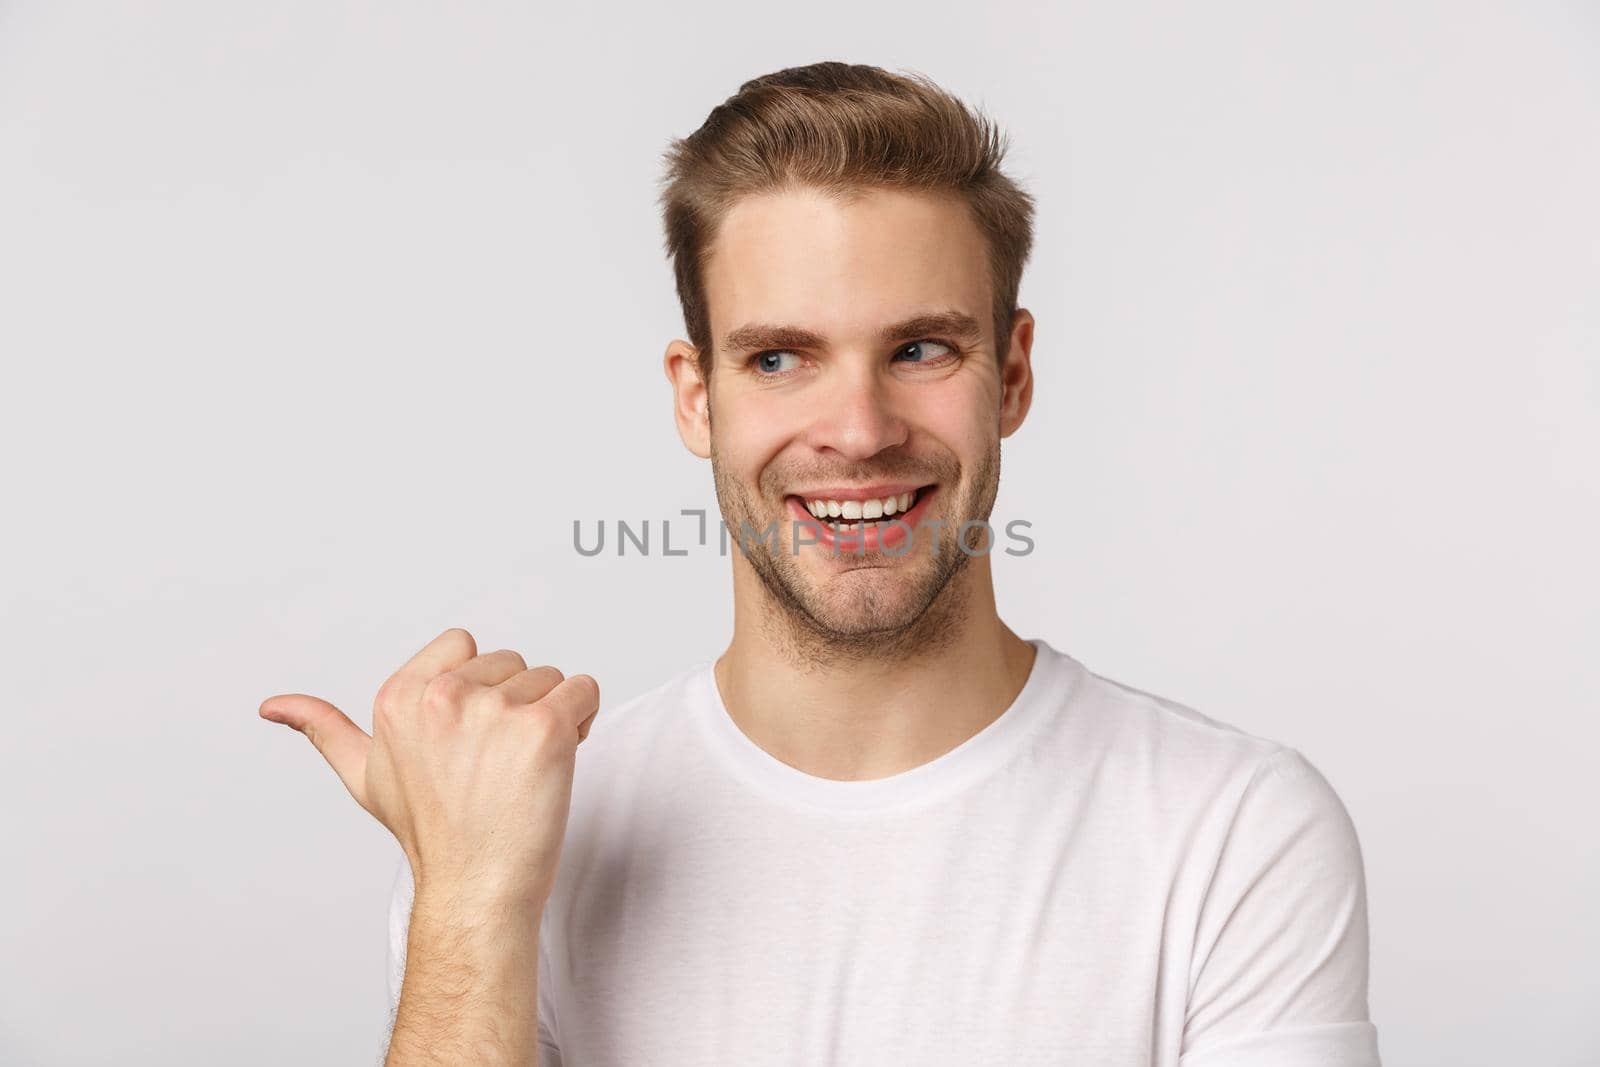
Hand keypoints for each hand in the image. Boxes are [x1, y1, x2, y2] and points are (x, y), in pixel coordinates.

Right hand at [259, 627, 598, 909]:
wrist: (476, 888)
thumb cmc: (430, 833)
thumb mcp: (365, 776)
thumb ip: (324, 729)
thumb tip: (272, 705)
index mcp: (398, 697)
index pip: (463, 643)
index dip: (478, 685)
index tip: (469, 736)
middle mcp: (442, 696)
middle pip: (512, 662)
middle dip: (516, 704)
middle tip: (498, 763)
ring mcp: (493, 710)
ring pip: (550, 677)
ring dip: (551, 715)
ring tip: (523, 768)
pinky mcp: (543, 727)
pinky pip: (584, 689)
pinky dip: (583, 719)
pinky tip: (558, 760)